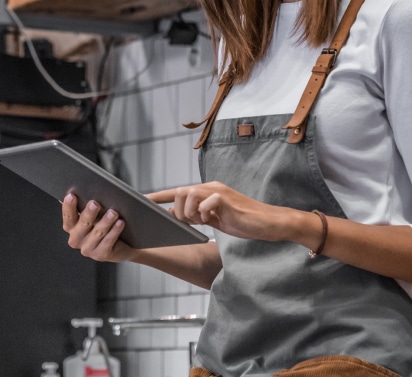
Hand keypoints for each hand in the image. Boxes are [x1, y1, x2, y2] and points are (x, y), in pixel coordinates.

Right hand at [61, 193, 134, 262]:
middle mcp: (76, 239)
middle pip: (83, 225)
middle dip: (89, 214)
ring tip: (113, 212)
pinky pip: (108, 242)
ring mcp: (88, 249)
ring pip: (97, 233)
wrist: (122, 244)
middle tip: (95, 203)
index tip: (72, 195)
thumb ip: (86, 203)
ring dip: (105, 222)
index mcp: (71, 227)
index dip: (68, 206)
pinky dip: (114, 232)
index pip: (68, 216)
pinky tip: (120, 223)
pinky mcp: (101, 255)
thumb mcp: (94, 213)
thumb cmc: (104, 223)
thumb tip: (82, 187)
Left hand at [147, 181, 296, 241]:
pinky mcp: (226, 199)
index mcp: (206, 191)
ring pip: (188, 195)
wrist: (269, 223)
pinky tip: (213, 221)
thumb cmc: (242, 222)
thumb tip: (174, 217)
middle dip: (178, 210)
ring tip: (203, 222)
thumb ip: (196, 216)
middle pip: (179, 192)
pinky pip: (205, 204)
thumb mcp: (215, 220)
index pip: (177, 191)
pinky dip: (204, 214)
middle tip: (192, 223)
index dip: (158, 196)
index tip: (142, 201)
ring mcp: (218, 191)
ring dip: (190, 213)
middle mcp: (210, 187)